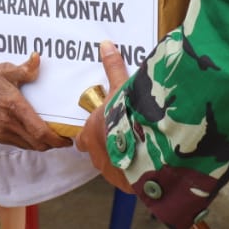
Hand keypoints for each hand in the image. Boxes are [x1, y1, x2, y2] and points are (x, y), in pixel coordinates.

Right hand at [0, 53, 70, 151]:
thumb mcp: (5, 70)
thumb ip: (25, 68)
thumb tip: (38, 58)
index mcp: (14, 107)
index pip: (40, 132)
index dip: (57, 140)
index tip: (67, 139)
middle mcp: (9, 123)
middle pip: (38, 144)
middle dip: (53, 144)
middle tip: (63, 138)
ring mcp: (1, 132)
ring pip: (28, 146)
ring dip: (41, 144)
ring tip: (51, 136)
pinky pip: (18, 144)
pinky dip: (29, 142)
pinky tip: (33, 133)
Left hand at [75, 41, 133, 192]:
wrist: (146, 143)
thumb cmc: (127, 115)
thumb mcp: (120, 87)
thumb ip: (112, 67)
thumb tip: (105, 44)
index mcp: (89, 135)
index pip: (82, 139)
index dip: (90, 134)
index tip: (100, 129)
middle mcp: (96, 156)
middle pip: (97, 153)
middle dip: (107, 147)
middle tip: (121, 137)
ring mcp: (111, 172)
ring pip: (112, 167)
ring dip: (121, 159)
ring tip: (136, 148)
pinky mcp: (127, 183)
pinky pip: (128, 178)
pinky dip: (134, 171)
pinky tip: (146, 161)